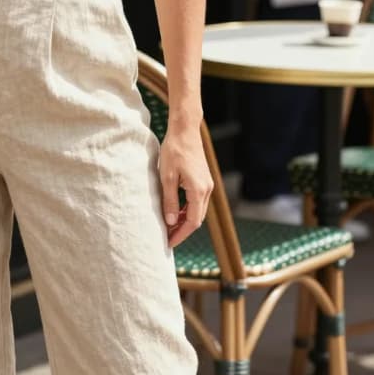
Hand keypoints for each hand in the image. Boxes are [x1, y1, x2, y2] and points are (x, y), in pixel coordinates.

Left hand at [158, 124, 212, 247]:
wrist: (185, 130)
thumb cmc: (174, 151)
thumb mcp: (167, 178)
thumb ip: (169, 201)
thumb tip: (170, 222)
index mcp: (198, 191)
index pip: (192, 222)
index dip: (180, 235)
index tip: (168, 243)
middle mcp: (207, 190)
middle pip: (196, 219)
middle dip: (182, 231)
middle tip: (166, 238)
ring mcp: (207, 185)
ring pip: (198, 211)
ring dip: (184, 221)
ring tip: (168, 228)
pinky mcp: (204, 181)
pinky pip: (197, 202)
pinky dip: (187, 210)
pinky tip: (175, 212)